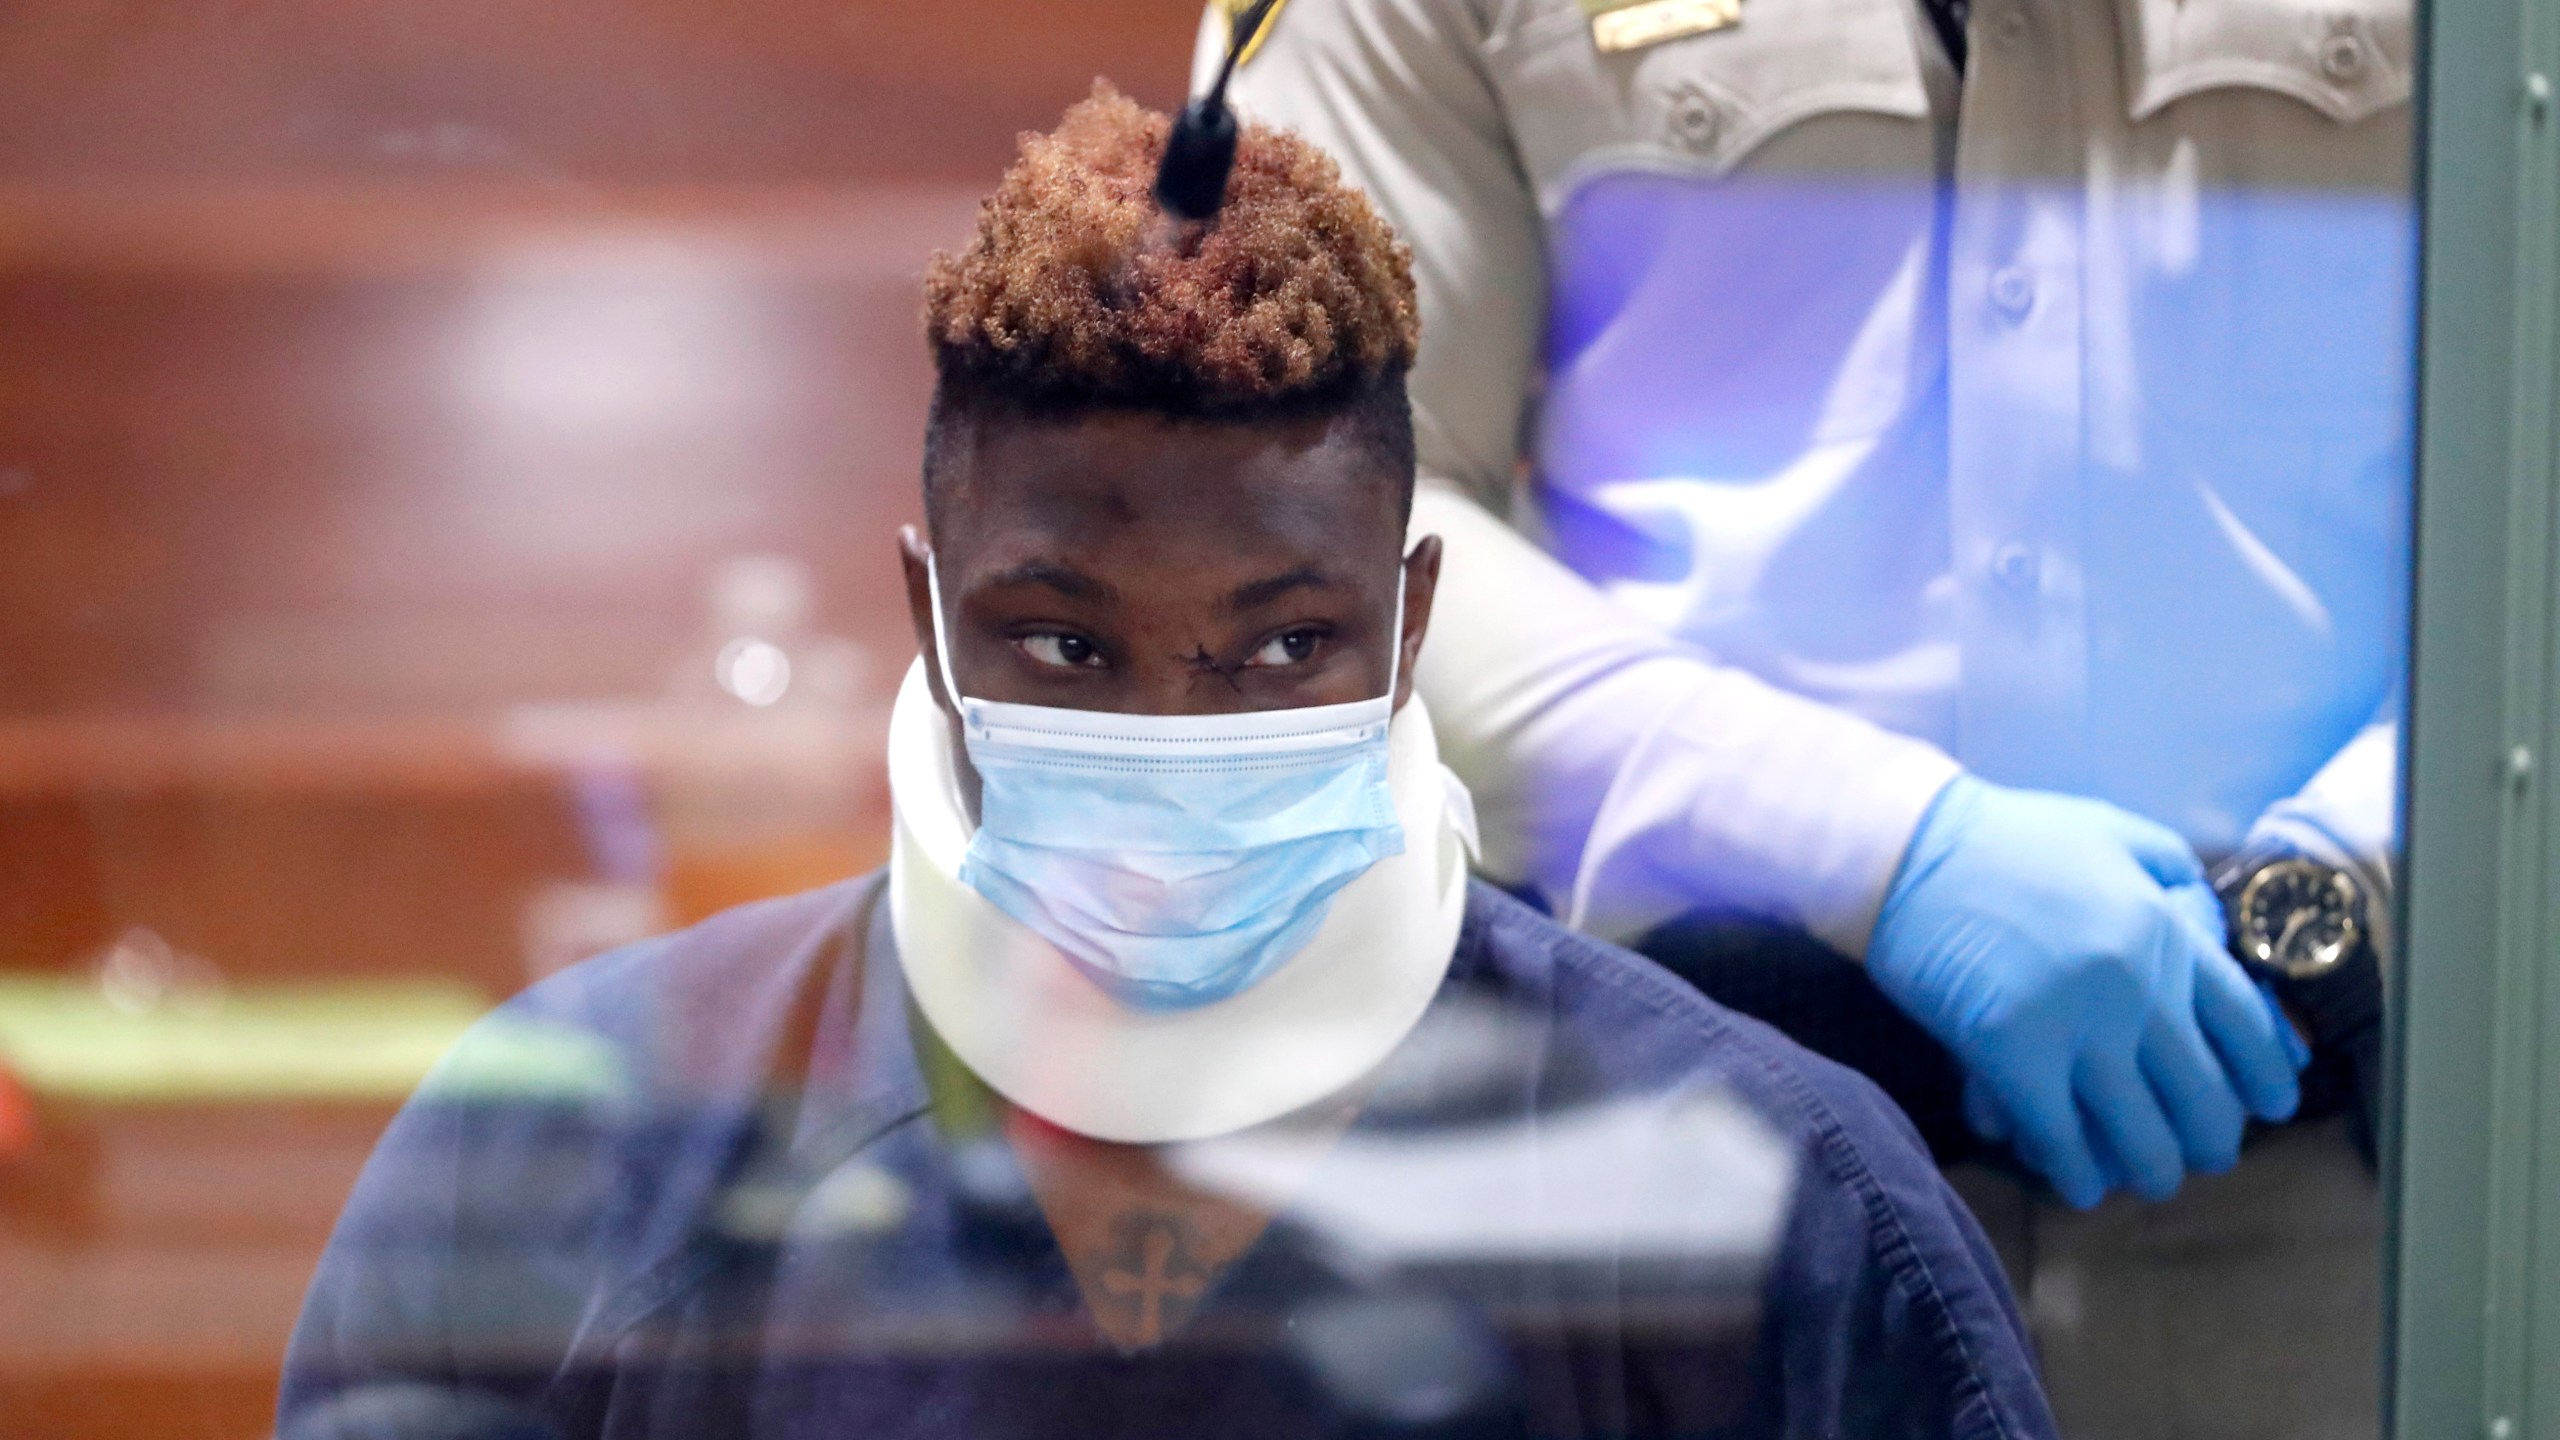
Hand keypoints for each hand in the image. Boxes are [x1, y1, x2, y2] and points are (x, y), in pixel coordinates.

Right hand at [1868, 777, 2304, 1207]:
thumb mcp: (2114, 832)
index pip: (2247, 1027)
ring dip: (2150, 1169)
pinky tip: (2081, 1184)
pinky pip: (2061, 1141)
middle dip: (2211, 1142)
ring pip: (2141, 1138)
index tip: (2272, 1106)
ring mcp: (2077, 1027)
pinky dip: (2076, 1173)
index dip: (2267, 1077)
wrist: (1909, 850)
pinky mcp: (2012, 1056)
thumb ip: (2173, 876)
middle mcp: (2139, 989)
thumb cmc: (2008, 838)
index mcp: (2169, 933)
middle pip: (2204, 1099)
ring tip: (2145, 1177)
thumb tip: (2211, 931)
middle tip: (2200, 1153)